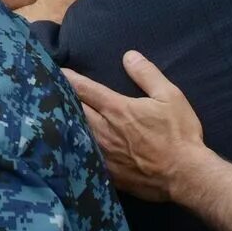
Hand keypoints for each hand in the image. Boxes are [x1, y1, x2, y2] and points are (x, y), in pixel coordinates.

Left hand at [63, 50, 207, 201]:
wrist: (185, 175)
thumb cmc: (179, 134)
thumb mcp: (170, 96)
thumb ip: (147, 74)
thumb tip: (128, 56)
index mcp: (117, 109)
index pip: (84, 89)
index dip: (67, 78)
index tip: (54, 72)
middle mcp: (103, 130)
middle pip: (72, 111)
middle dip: (59, 99)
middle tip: (46, 92)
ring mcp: (102, 153)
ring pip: (73, 134)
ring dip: (63, 123)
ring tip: (51, 117)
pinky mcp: (105, 173)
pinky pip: (82, 156)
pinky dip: (73, 147)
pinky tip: (67, 146)